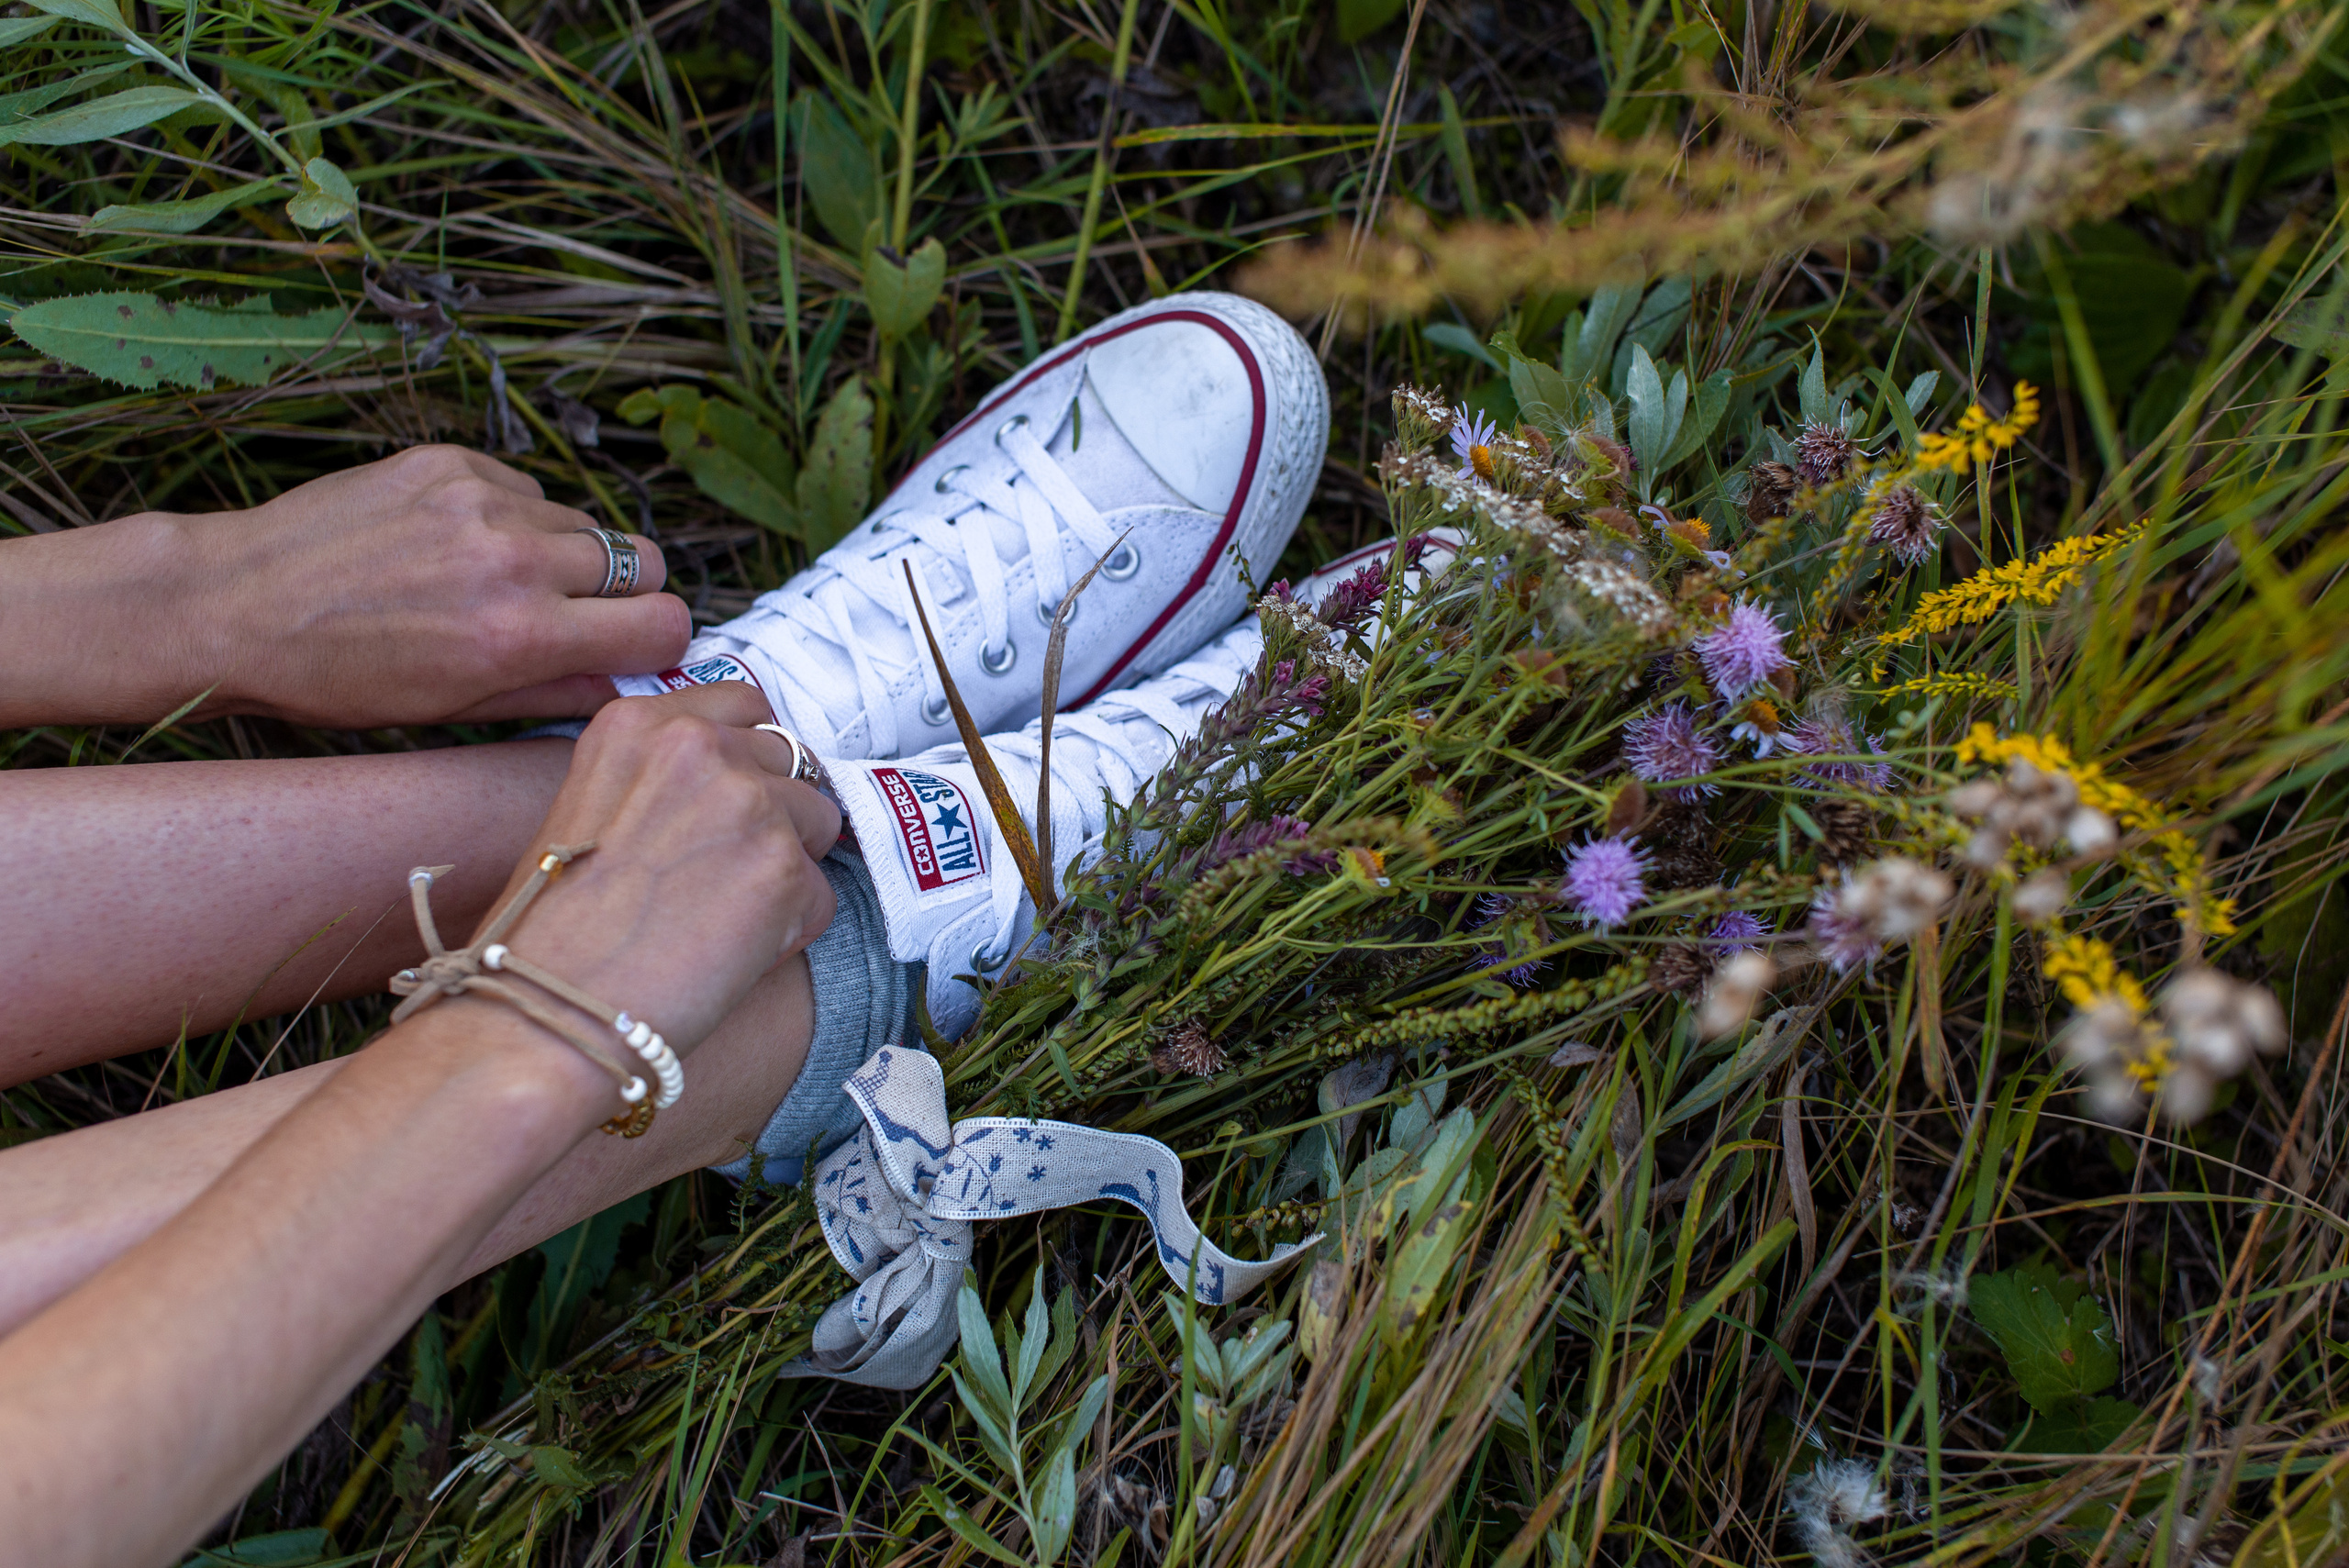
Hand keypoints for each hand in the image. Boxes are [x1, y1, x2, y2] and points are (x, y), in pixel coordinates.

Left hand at [0, 446, 688, 730]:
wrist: (237, 604)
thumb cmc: (339, 676)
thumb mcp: (454, 708)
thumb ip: (555, 691)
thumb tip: (624, 679)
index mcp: (520, 635)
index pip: (662, 624)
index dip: (656, 642)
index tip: (633, 648)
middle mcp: (513, 561)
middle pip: (641, 561)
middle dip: (624, 593)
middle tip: (577, 614)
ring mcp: (481, 501)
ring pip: (583, 523)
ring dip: (563, 554)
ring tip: (500, 580)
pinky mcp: (449, 462)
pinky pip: (524, 489)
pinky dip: (511, 517)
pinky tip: (457, 545)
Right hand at [476, 682, 841, 1053]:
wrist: (546, 1010)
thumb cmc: (554, 932)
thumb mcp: (590, 807)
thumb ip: (665, 778)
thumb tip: (745, 782)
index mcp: (638, 723)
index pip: (745, 704)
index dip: (752, 757)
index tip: (739, 797)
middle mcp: (696, 745)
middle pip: (791, 761)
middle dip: (774, 816)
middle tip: (721, 878)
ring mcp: (746, 801)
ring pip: (817, 822)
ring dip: (788, 870)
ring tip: (722, 918)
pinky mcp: (782, 867)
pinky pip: (821, 895)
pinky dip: (792, 930)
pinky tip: (730, 954)